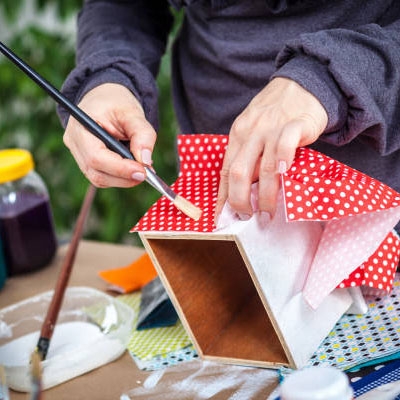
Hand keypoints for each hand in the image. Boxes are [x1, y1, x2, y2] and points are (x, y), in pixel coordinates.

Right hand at [63, 83, 156, 187]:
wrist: (104, 97)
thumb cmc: (116, 101)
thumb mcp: (133, 112)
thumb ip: (142, 135)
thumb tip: (146, 161)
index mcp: (81, 125)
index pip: (96, 157)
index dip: (120, 169)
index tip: (142, 172)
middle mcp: (74, 142)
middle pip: (97, 173)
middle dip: (124, 177)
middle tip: (147, 174)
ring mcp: (77, 154)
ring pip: (100, 179)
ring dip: (123, 179)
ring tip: (142, 169)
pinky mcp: (86, 161)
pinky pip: (102, 176)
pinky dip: (120, 177)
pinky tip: (132, 168)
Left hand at [215, 77, 327, 221]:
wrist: (303, 83)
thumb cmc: (277, 113)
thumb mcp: (253, 131)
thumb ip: (249, 156)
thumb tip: (244, 190)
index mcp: (237, 136)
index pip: (225, 171)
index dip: (222, 196)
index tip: (222, 217)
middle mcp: (250, 132)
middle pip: (238, 172)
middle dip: (239, 201)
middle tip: (246, 218)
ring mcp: (272, 128)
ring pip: (263, 167)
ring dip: (264, 196)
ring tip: (267, 214)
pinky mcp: (295, 125)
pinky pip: (285, 145)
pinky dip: (283, 161)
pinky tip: (285, 175)